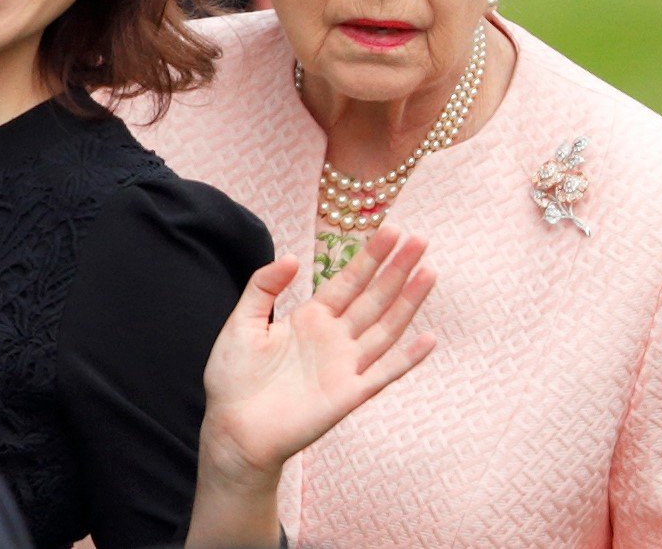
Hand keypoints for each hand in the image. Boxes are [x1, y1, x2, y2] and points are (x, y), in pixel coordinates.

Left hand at [200, 225, 435, 483]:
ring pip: (385, 327)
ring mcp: (345, 365)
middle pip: (373, 297)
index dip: (370, 257)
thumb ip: (263, 287)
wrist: (232, 430)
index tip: (392, 231)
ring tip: (428, 273)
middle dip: (396, 269)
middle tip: (420, 240)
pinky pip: (384, 373)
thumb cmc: (233, 378)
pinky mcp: (349, 394)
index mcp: (311, 318)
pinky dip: (407, 358)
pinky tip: (428, 338)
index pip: (348, 281)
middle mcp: (334, 338)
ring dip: (408, 301)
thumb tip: (293, 257)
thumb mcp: (242, 322)